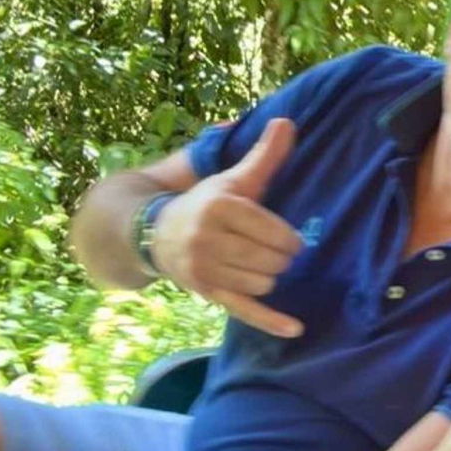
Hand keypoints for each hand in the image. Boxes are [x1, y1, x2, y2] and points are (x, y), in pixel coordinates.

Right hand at [152, 117, 305, 337]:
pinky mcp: (206, 293)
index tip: (286, 238)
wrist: (155, 232)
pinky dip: (272, 322)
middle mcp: (209, 238)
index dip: (289, 239)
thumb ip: (264, 155)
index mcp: (221, 206)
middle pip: (273, 261)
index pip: (276, 232)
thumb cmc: (207, 203)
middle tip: (271, 252)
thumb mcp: (233, 178)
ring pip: (264, 283)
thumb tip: (287, 121)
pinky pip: (246, 311)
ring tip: (254, 264)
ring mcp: (205, 268)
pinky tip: (296, 329)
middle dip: (280, 259)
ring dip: (269, 277)